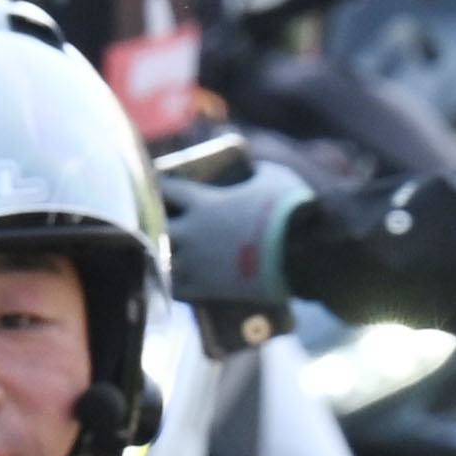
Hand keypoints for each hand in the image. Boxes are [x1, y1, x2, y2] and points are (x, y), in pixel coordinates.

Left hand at [159, 151, 306, 335]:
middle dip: (155, 222)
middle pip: (156, 226)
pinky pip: (174, 288)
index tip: (158, 184)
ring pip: (160, 259)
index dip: (160, 185)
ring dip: (161, 254)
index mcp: (203, 203)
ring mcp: (196, 263)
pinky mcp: (206, 288)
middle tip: (158, 220)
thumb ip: (256, 171)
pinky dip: (170, 283)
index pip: (166, 190)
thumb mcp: (273, 176)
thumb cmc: (289, 208)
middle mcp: (191, 233)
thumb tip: (253, 167)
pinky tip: (171, 280)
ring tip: (163, 253)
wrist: (301, 252)